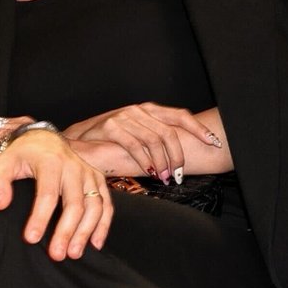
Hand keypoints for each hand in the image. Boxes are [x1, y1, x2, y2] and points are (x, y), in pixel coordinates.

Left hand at [0, 129, 113, 260]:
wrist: (44, 139)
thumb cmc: (22, 155)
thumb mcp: (3, 162)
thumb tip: (2, 204)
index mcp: (51, 162)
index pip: (47, 194)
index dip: (40, 218)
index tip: (31, 239)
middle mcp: (74, 167)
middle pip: (75, 204)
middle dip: (66, 231)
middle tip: (56, 254)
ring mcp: (89, 174)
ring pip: (94, 206)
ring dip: (86, 232)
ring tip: (74, 253)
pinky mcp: (98, 180)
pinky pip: (107, 204)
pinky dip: (104, 225)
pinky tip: (95, 244)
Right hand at [62, 102, 220, 183]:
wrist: (74, 140)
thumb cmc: (106, 141)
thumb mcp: (133, 134)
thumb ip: (152, 137)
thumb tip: (177, 153)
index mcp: (147, 109)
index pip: (179, 116)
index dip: (198, 129)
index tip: (213, 142)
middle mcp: (138, 110)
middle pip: (169, 131)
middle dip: (178, 155)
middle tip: (178, 174)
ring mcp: (124, 116)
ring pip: (154, 140)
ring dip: (163, 162)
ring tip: (165, 178)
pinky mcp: (110, 127)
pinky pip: (135, 145)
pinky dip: (146, 160)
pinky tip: (150, 172)